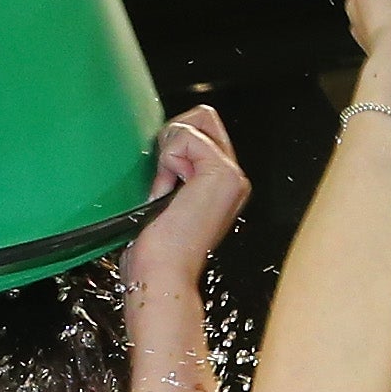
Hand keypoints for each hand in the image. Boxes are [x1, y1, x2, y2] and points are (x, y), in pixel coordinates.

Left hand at [125, 107, 248, 292]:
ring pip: (196, 122)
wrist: (162, 273)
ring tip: (166, 190)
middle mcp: (234, 179)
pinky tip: (168, 189)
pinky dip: (168, 158)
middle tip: (163, 181)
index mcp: (223, 186)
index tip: (162, 187)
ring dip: (169, 152)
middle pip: (203, 118)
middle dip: (174, 140)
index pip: (201, 132)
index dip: (173, 146)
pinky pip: (186, 136)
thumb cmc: (156, 250)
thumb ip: (172, 171)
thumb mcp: (164, 199)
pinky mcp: (223, 173)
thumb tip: (161, 144)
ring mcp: (233, 175)